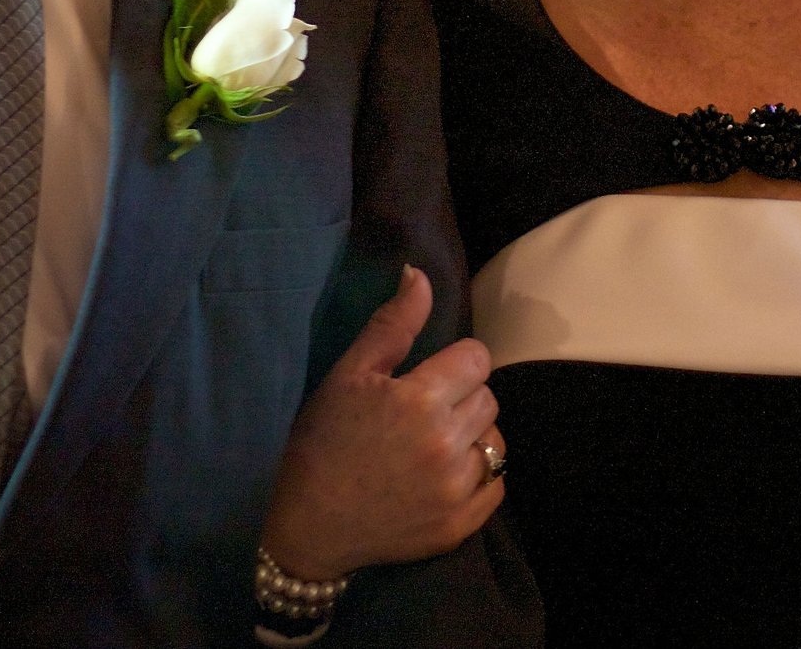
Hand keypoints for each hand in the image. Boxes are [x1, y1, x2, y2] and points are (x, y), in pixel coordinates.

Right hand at [259, 265, 505, 579]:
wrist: (304, 524)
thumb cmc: (321, 441)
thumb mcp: (348, 375)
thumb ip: (392, 324)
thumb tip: (420, 275)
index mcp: (420, 399)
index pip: (476, 359)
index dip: (454, 362)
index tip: (428, 376)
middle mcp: (446, 444)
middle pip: (488, 397)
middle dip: (462, 396)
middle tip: (423, 411)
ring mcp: (455, 490)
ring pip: (495, 440)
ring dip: (471, 436)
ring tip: (432, 444)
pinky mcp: (459, 525)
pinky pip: (496, 485)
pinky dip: (477, 477)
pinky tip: (441, 476)